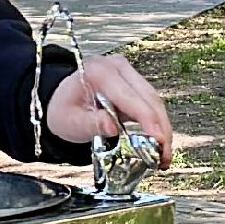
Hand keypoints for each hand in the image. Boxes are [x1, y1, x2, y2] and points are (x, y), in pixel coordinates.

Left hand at [44, 55, 173, 167]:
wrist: (60, 101)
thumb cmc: (63, 110)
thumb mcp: (70, 121)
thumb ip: (91, 124)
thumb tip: (112, 127)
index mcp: (99, 73)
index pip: (130, 97)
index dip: (148, 120)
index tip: (159, 141)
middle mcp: (116, 67)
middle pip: (149, 97)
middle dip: (161, 128)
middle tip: (164, 156)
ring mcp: (127, 72)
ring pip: (154, 100)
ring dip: (162, 128)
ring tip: (164, 155)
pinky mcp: (133, 82)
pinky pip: (151, 103)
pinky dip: (157, 123)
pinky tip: (160, 143)